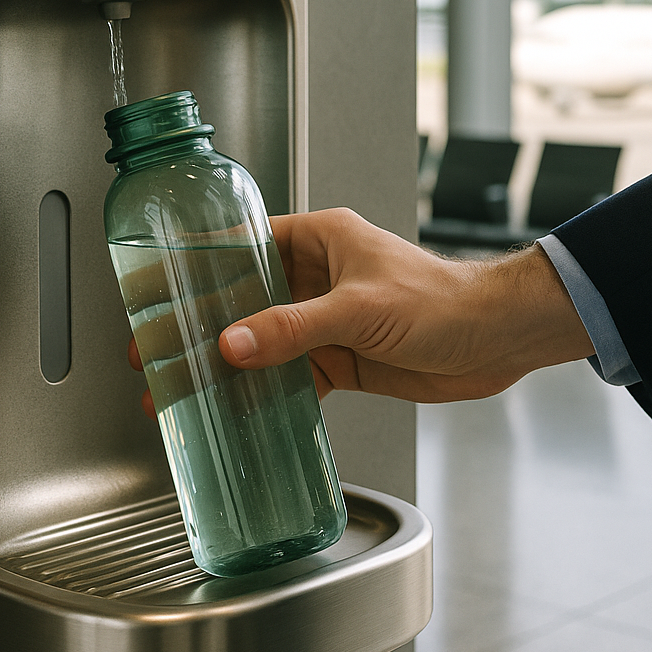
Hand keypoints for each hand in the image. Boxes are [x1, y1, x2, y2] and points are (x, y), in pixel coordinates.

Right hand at [128, 208, 594, 413]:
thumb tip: (234, 343)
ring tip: (181, 389)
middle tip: (153, 350)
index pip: (242, 245)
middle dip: (200, 326)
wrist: (497, 340)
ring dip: (227, 367)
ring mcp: (329, 321)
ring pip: (263, 342)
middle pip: (244, 299)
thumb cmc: (445, 301)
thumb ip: (294, 328)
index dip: (196, 267)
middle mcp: (320, 277)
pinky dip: (265, 395)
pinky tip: (237, 412)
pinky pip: (292, 376)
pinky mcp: (344, 359)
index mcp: (321, 240)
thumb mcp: (360, 310)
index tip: (156, 286)